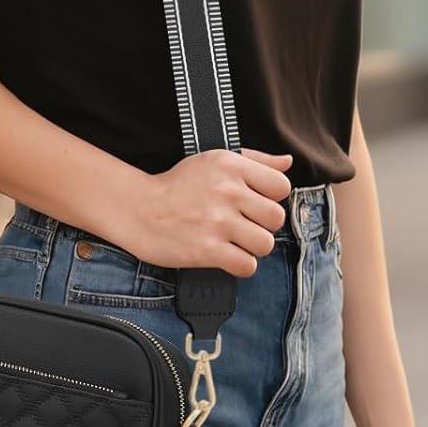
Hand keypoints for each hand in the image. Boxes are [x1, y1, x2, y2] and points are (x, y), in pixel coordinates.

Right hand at [114, 148, 292, 276]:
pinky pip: (247, 265)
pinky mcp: (207, 250)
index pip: (281, 186)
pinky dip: (240, 265)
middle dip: (263, 225)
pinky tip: (227, 256)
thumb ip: (256, 160)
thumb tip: (288, 162)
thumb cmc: (178, 185)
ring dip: (252, 247)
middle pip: (276, 218)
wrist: (139, 209)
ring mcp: (217, 222)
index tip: (255, 202)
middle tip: (244, 224)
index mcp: (231, 165)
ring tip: (236, 241)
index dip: (272, 197)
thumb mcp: (215, 161)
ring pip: (265, 244)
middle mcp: (227, 191)